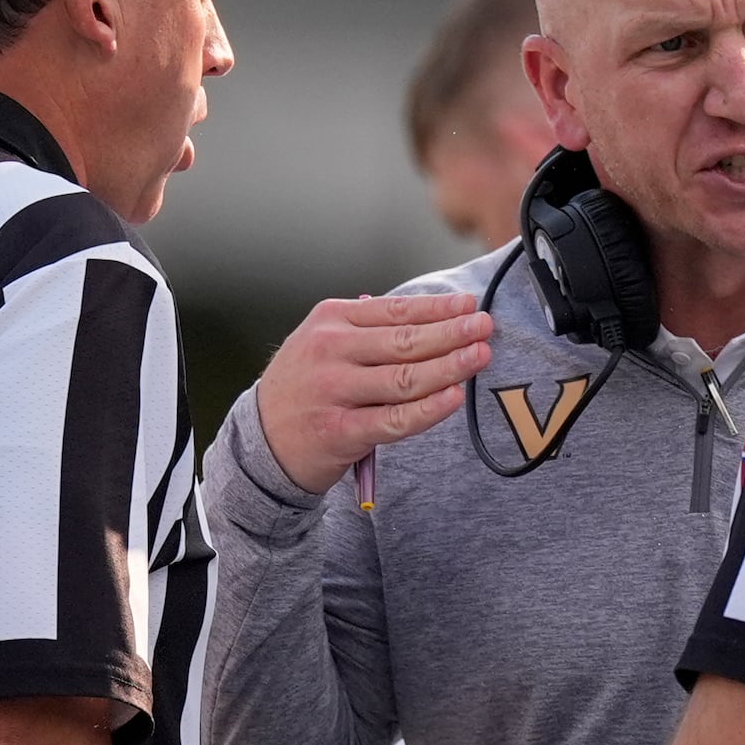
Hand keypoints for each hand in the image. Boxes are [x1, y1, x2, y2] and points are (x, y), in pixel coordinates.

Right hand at [256, 293, 492, 491]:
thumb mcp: (325, 342)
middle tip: (485, 325)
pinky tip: (454, 397)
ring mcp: (333, 391)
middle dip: (452, 332)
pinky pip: (394, 419)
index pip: (395, 310)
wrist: (259, 440)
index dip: (438, 307)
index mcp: (330, 320)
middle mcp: (329, 351)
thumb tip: (436, 314)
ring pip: (404, 378)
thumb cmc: (306, 386)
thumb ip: (369, 328)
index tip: (470, 303)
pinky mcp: (339, 431)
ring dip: (449, 366)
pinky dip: (428, 409)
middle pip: (405, 340)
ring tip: (480, 355)